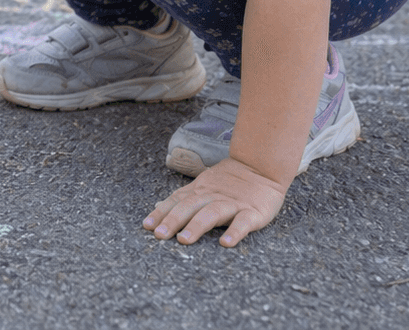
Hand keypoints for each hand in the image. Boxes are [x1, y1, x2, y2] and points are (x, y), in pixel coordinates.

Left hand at [142, 158, 287, 247]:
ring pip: (212, 213)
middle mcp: (213, 197)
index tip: (147, 226)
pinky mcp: (253, 212)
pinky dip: (235, 232)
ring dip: (197, 226)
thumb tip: (157, 208)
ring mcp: (233, 204)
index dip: (162, 213)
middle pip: (190, 207)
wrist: (261, 165)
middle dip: (173, 220)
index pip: (177, 201)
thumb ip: (182, 198)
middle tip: (159, 235)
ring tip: (184, 239)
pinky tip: (226, 243)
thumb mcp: (203, 185)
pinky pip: (243, 222)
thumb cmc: (229, 181)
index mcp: (200, 191)